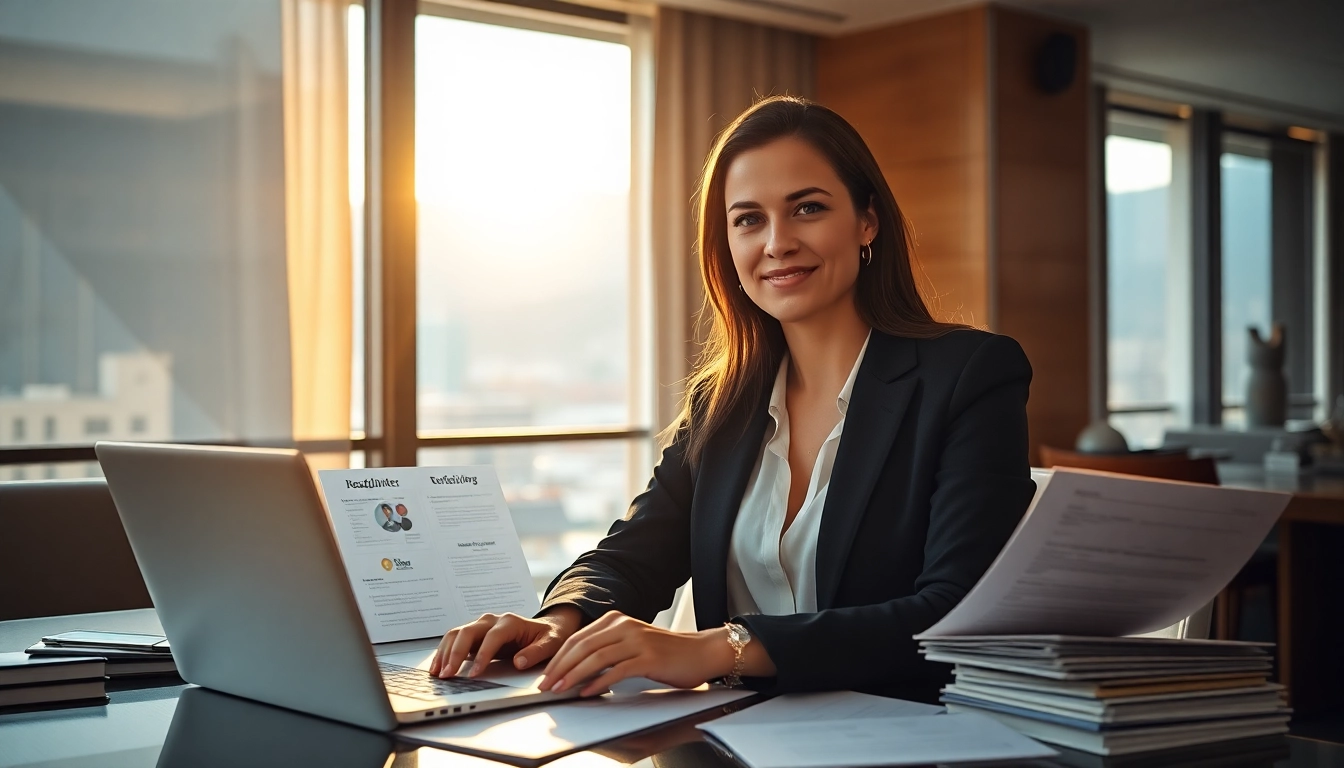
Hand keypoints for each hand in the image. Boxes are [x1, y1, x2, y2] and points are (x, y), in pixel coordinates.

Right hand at [428, 607, 582, 677]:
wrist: (546, 628)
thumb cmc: (549, 636)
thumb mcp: (551, 644)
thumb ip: (536, 652)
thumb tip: (518, 662)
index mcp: (510, 622)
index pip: (492, 637)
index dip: (482, 655)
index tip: (474, 674)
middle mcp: (492, 620)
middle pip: (468, 632)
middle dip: (455, 654)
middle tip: (448, 674)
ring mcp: (481, 626)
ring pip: (457, 634)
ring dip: (445, 652)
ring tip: (438, 672)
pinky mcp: (475, 634)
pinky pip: (455, 640)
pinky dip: (445, 652)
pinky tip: (439, 666)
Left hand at [540, 612, 734, 696]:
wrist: (701, 652)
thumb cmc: (666, 653)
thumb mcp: (631, 643)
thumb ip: (607, 649)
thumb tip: (575, 669)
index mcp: (616, 619)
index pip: (578, 638)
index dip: (558, 657)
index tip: (545, 674)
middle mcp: (625, 625)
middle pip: (583, 646)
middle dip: (561, 667)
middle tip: (547, 685)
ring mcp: (638, 640)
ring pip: (597, 657)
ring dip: (574, 675)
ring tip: (561, 689)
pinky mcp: (649, 658)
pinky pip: (618, 670)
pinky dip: (599, 682)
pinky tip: (588, 692)